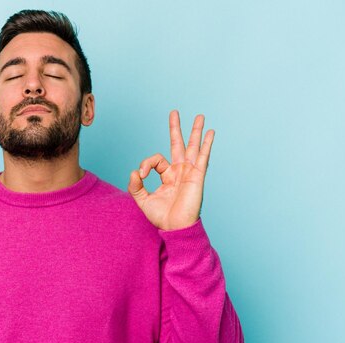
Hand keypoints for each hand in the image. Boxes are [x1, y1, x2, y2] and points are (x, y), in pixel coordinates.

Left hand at [127, 110, 213, 230]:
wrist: (175, 227)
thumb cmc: (162, 217)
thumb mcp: (142, 200)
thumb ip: (135, 186)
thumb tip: (135, 172)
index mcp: (168, 176)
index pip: (156, 160)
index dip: (146, 164)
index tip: (141, 174)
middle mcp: (180, 172)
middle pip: (178, 145)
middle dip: (176, 128)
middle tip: (173, 112)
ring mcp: (189, 173)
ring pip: (192, 147)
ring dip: (195, 131)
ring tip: (199, 116)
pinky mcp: (197, 177)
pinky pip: (202, 157)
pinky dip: (206, 144)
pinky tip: (210, 132)